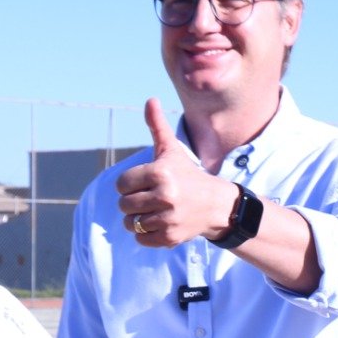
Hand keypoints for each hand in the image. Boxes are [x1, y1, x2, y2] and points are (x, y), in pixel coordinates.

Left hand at [115, 98, 235, 247]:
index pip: (122, 184)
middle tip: (150, 199)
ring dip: (138, 219)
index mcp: (160, 172)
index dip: (130, 184)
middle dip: (133, 202)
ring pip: (130, 223)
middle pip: (124, 205)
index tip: (144, 184)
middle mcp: (165, 195)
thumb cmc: (188, 175)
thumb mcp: (172, 150)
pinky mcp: (170, 237)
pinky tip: (159, 223)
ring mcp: (168, 218)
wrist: (215, 205)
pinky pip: (141, 238)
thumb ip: (157, 126)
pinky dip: (145, 234)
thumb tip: (150, 100)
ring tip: (153, 211)